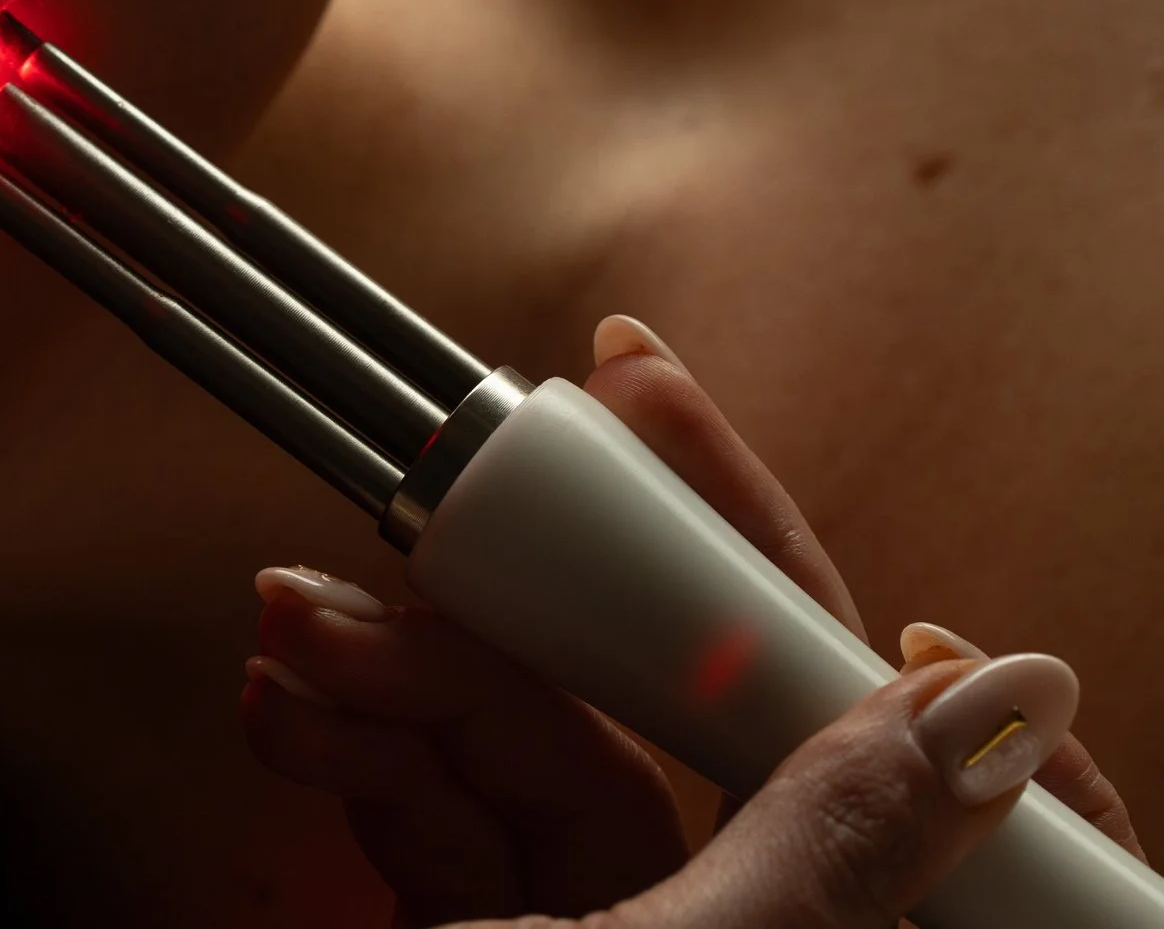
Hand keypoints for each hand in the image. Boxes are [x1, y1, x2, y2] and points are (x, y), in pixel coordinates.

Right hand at [241, 319, 1144, 925]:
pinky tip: (288, 703)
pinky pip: (456, 833)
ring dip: (406, 678)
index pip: (900, 753)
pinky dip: (368, 758)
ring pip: (543, 766)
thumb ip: (840, 847)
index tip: (687, 449)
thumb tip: (1009, 695)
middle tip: (442, 514)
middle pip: (684, 729)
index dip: (809, 597)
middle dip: (534, 614)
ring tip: (299, 631)